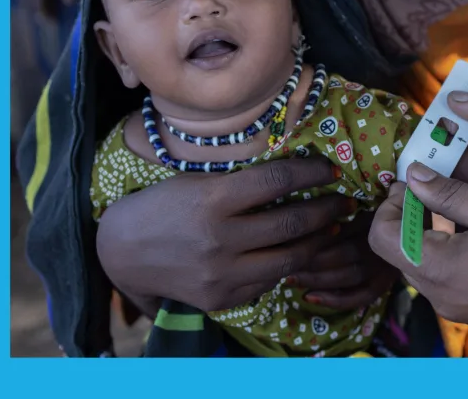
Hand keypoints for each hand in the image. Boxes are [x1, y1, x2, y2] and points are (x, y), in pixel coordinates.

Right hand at [95, 158, 351, 313]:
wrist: (124, 251)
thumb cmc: (161, 205)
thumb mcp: (196, 182)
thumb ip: (239, 182)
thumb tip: (293, 175)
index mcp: (212, 200)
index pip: (276, 180)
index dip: (310, 173)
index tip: (329, 169)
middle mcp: (220, 239)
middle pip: (291, 223)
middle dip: (325, 210)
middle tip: (343, 202)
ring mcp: (222, 273)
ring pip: (288, 259)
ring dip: (316, 243)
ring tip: (329, 230)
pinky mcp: (222, 298)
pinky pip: (268, 282)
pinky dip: (284, 266)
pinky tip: (291, 252)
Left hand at [290, 211, 400, 310]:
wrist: (406, 231)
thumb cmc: (372, 212)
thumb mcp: (357, 202)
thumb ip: (336, 206)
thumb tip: (304, 206)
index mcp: (371, 219)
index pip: (340, 229)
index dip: (313, 236)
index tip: (287, 237)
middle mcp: (379, 243)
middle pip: (342, 253)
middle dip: (310, 260)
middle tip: (283, 260)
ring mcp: (383, 266)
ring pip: (348, 276)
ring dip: (316, 279)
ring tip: (289, 279)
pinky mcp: (383, 284)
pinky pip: (360, 296)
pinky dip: (334, 300)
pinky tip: (309, 298)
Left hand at [368, 164, 467, 350]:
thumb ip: (449, 193)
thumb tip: (413, 176)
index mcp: (440, 269)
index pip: (382, 236)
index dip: (390, 204)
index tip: (412, 181)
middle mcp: (440, 295)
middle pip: (397, 251)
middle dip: (406, 215)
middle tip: (430, 186)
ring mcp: (456, 308)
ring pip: (420, 265)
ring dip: (426, 233)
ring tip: (453, 203)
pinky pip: (443, 279)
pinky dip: (445, 252)